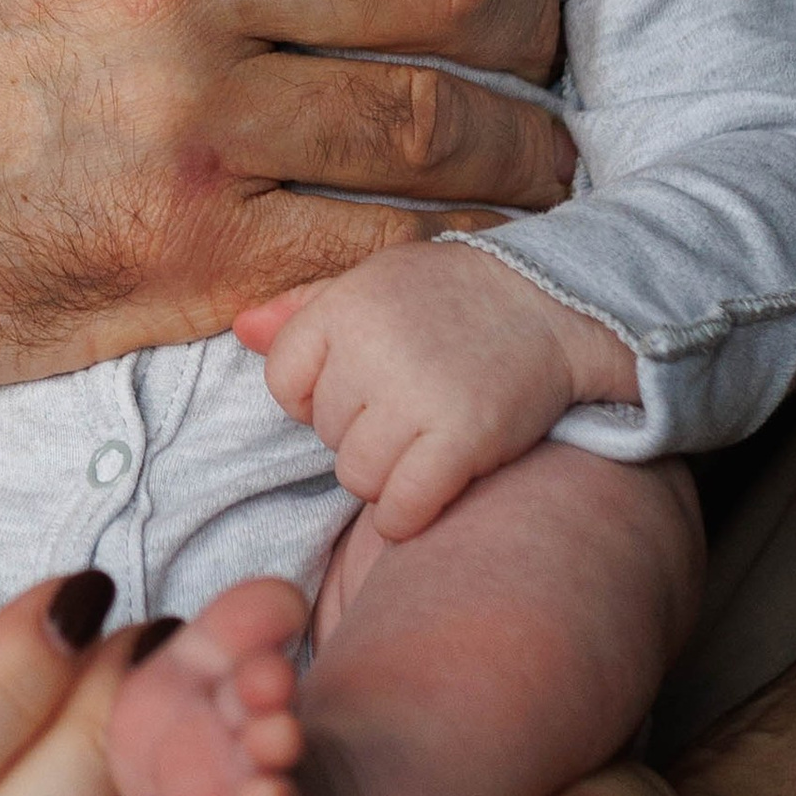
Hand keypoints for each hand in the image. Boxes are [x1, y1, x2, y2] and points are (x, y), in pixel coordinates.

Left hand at [246, 241, 638, 536]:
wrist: (556, 305)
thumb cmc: (455, 296)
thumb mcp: (375, 281)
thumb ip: (304, 309)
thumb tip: (240, 330)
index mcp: (346, 306)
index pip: (282, 380)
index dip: (314, 395)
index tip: (359, 389)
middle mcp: (373, 350)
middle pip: (323, 433)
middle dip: (359, 431)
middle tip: (408, 406)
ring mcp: (418, 396)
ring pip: (356, 477)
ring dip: (385, 475)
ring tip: (423, 441)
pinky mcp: (462, 439)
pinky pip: (401, 509)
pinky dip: (407, 515)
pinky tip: (430, 490)